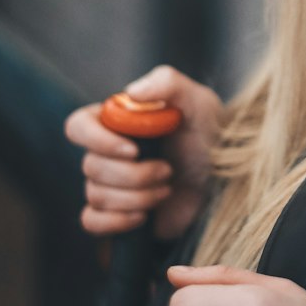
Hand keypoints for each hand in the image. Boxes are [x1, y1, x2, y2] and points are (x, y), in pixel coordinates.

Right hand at [64, 65, 222, 239]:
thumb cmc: (211, 135)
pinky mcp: (117, 213)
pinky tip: (144, 216)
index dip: (97, 141)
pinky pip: (92, 221)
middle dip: (134, 175)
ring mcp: (110, 184)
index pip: (78, 126)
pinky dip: (116, 222)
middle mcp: (107, 151)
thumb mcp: (199, 102)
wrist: (226, 179)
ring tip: (167, 189)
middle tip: (168, 171)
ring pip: (96, 196)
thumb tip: (131, 92)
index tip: (133, 150)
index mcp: (117, 120)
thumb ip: (167, 84)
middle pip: (90, 166)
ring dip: (137, 197)